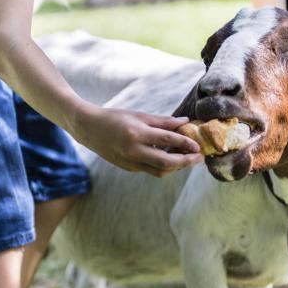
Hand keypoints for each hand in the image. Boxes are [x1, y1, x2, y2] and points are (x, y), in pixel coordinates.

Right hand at [73, 104, 203, 176]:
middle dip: (185, 162)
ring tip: (187, 159)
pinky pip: (150, 170)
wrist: (89, 128)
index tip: (198, 145)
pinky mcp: (128, 168)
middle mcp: (133, 150)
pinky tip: (172, 159)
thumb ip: (163, 121)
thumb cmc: (115, 117)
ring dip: (176, 167)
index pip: (168, 140)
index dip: (185, 143)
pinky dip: (163, 166)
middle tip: (199, 158)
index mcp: (137, 134)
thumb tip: (185, 122)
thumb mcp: (139, 115)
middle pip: (166, 163)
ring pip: (159, 171)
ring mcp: (130, 162)